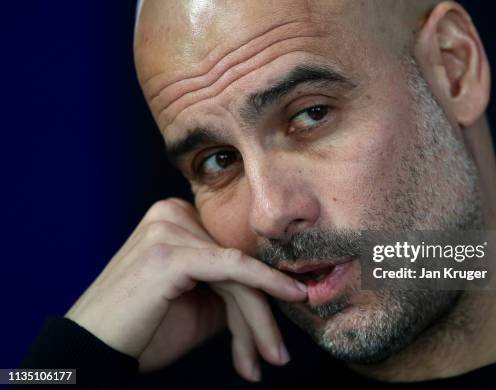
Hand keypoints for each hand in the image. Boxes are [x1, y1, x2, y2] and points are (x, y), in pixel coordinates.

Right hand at [65, 198, 306, 380]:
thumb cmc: (142, 330)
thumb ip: (232, 288)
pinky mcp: (171, 252)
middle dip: (260, 315)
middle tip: (277, 355)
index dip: (260, 296)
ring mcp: (169, 228)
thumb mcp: (200, 305)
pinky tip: (290, 296)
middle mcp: (173, 213)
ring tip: (272, 357)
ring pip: (240, 273)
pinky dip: (264, 286)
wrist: (91, 351)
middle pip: (238, 264)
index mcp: (178, 219)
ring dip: (259, 321)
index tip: (274, 333)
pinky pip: (232, 269)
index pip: (232, 255)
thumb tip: (278, 288)